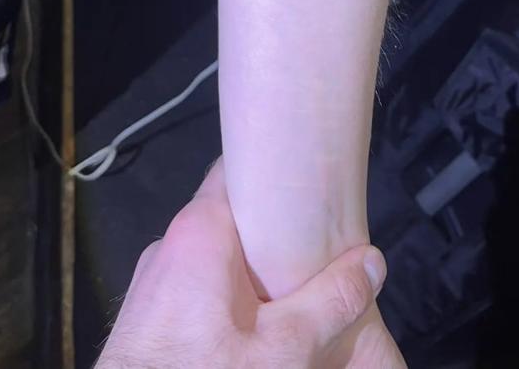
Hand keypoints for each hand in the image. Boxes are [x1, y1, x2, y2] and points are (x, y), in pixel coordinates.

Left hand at [95, 158, 405, 368]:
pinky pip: (197, 295)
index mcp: (199, 231)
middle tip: (322, 256)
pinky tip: (255, 334)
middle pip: (235, 222)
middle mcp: (169, 247)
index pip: (240, 169)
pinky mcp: (147, 321)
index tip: (318, 185)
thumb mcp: (281, 349)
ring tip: (295, 299)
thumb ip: (330, 303)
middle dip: (277, 239)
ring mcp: (154, 286)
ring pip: (217, 264)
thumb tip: (371, 264)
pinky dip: (229, 305)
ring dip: (253, 278)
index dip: (280, 172)